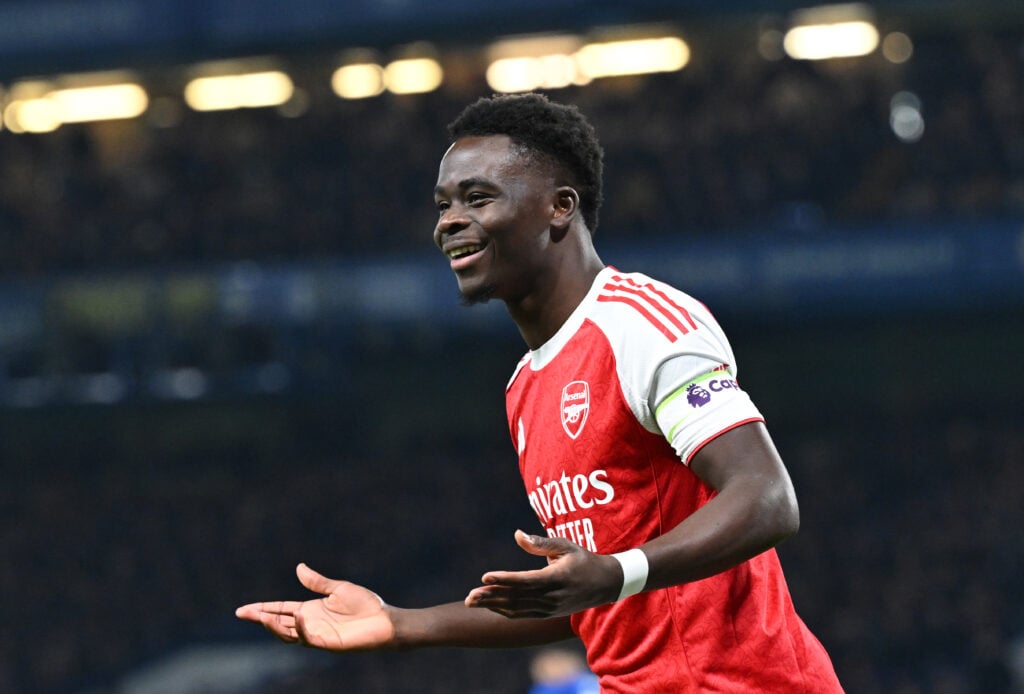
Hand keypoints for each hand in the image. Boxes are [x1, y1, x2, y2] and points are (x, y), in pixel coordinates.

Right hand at [235, 563, 393, 650]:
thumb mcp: (338, 588)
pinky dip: (301, 629)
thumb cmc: (365, 605)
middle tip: (242, 613)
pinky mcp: (328, 643)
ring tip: (262, 616)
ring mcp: (317, 635)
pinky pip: (309, 639)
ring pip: (288, 634)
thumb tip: (299, 567)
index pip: (281, 609)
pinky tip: (297, 617)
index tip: (244, 609)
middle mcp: (310, 623)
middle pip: (278, 623)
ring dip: (274, 626)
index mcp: (311, 609)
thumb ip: (317, 581)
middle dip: (260, 618)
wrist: (385, 620)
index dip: (263, 609)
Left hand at [464, 530, 621, 618]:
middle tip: (469, 597)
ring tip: (472, 602)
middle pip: (516, 598)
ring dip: (493, 605)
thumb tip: (517, 534)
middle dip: (491, 597)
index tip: (484, 577)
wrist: (605, 584)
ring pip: (517, 609)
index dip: (503, 580)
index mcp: (556, 578)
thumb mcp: (566, 546)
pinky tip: (491, 605)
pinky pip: (523, 614)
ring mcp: (550, 608)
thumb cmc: (583, 559)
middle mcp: (551, 597)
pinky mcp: (549, 613)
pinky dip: (505, 610)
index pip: (524, 581)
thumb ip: (541, 543)